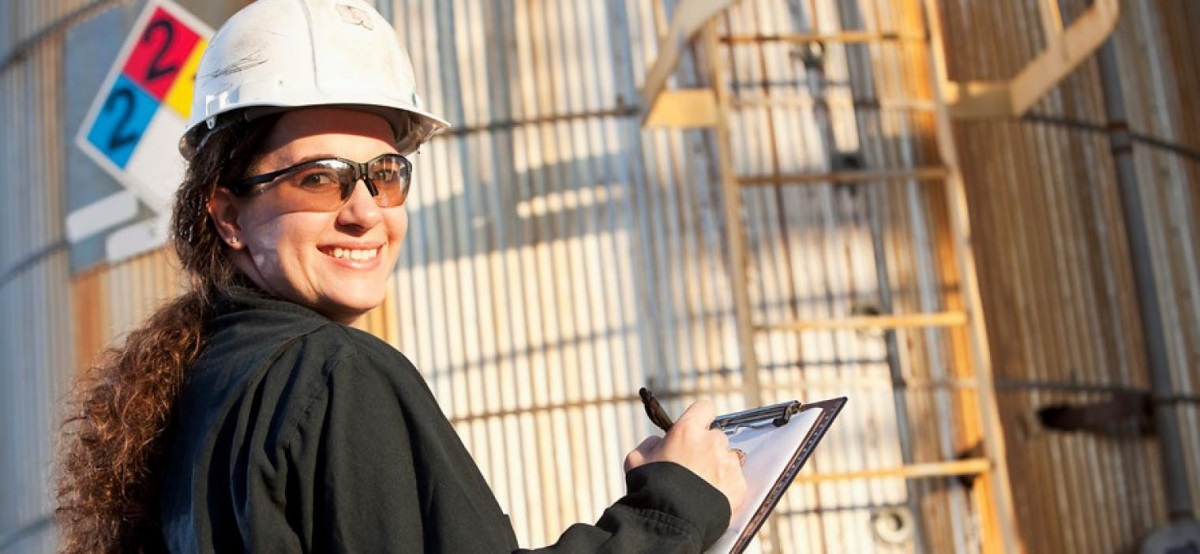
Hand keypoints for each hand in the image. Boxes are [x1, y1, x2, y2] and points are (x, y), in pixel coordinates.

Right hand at [624, 399, 747, 512]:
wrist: (670, 523)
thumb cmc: (650, 490)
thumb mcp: (636, 460)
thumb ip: (650, 444)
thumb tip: (659, 441)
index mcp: (686, 431)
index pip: (704, 408)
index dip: (700, 417)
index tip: (696, 428)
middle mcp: (711, 442)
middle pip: (716, 436)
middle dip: (706, 448)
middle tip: (693, 466)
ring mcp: (727, 464)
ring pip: (727, 458)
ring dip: (718, 466)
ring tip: (702, 486)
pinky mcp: (739, 485)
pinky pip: (735, 479)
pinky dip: (726, 486)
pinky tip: (711, 497)